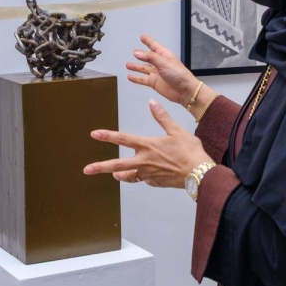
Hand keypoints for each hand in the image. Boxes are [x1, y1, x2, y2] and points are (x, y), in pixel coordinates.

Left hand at [83, 99, 211, 188]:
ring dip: (119, 175)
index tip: (94, 134)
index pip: (123, 139)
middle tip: (87, 169)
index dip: (107, 136)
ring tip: (113, 175)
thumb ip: (162, 117)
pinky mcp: (155, 182)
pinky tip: (144, 174)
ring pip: (129, 175)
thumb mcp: (177, 130)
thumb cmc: (189, 151)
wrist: (199, 173)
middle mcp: (144, 161)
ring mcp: (148, 173)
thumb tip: (152, 103)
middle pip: (117, 165)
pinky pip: (144, 179)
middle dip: (101, 167)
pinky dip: (141, 176)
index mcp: (148, 146)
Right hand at [126, 35, 203, 107]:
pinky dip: (136, 78)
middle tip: (134, 52)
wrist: (184, 91)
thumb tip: (137, 53)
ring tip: (128, 65)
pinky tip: (130, 77)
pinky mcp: (155, 83)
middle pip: (148, 57)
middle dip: (141, 55)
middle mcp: (160, 64)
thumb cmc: (179, 75)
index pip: (154, 46)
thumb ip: (150, 57)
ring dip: (136, 67)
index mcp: (164, 55)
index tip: (143, 37)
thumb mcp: (164, 62)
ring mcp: (157, 73)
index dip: (148, 41)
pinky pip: (143, 79)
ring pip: (144, 69)